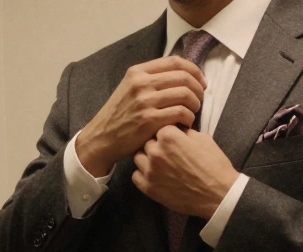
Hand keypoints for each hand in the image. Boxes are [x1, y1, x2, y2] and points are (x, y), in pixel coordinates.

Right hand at [74, 56, 206, 177]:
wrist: (101, 138)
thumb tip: (181, 74)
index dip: (194, 70)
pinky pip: (181, 113)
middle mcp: (141, 83)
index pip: (175, 62)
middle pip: (184, 77)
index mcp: (137, 72)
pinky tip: (186, 123)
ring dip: (195, 104)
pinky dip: (189, 118)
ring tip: (192, 112)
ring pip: (185, 94)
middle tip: (199, 99)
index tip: (201, 81)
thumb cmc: (119, 116)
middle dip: (198, 89)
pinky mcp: (149, 120)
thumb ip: (150, 79)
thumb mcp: (129, 89)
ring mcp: (145, 101)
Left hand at [131, 126, 239, 217]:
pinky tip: (154, 176)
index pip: (160, 129)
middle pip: (147, 142)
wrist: (217, 194)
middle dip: (157, 145)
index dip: (168, 134)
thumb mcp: (203, 139)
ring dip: (147, 159)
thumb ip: (184, 132)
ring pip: (138, 157)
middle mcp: (155, 151)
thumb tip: (177, 130)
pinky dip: (143, 174)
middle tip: (168, 154)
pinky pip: (136, 176)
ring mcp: (150, 170)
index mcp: (168, 136)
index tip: (174, 140)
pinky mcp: (148, 188)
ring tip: (160, 164)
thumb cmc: (213, 165)